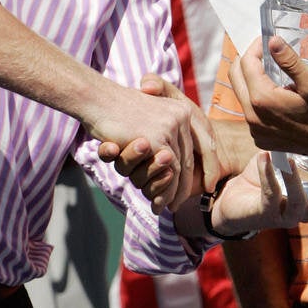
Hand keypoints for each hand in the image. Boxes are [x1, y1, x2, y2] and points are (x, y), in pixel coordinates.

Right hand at [88, 80, 218, 211]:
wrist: (98, 99)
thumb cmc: (119, 107)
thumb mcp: (148, 111)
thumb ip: (163, 126)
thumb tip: (173, 156)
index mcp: (182, 108)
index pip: (204, 140)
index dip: (209, 164)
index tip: (208, 183)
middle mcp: (182, 116)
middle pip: (189, 158)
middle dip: (185, 185)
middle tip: (177, 204)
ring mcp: (170, 128)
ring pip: (179, 169)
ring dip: (173, 192)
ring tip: (168, 207)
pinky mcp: (156, 141)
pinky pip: (169, 172)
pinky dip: (163, 191)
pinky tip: (158, 204)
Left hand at [211, 152, 307, 235]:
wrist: (235, 198)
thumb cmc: (267, 175)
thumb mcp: (290, 155)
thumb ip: (306, 143)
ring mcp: (286, 214)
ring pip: (301, 209)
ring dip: (297, 182)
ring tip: (292, 161)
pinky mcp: (265, 214)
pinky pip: (270, 197)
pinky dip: (268, 175)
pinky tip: (264, 156)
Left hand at [231, 36, 307, 163]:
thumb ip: (289, 61)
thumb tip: (272, 41)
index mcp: (263, 100)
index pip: (246, 64)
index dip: (254, 47)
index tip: (264, 39)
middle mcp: (253, 118)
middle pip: (236, 78)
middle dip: (246, 60)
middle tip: (262, 51)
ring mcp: (255, 130)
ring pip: (242, 95)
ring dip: (251, 80)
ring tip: (272, 73)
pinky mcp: (260, 138)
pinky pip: (250, 112)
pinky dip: (256, 99)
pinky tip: (276, 96)